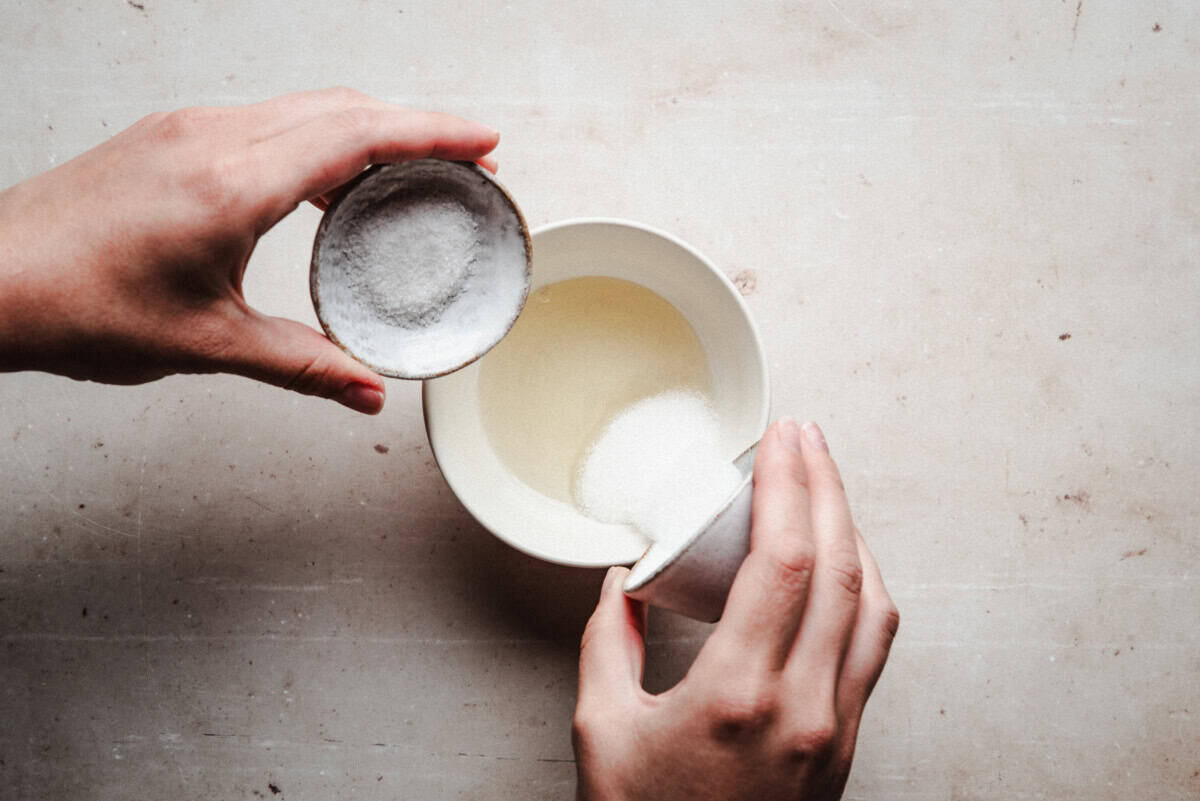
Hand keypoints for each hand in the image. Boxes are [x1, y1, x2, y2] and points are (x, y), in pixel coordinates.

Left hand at [0, 88, 499, 412]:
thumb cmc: (77, 304)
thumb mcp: (208, 345)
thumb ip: (303, 365)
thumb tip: (366, 391)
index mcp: (232, 182)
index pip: (357, 136)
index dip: (432, 134)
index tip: (483, 142)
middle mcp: (212, 137)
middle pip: (343, 106)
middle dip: (416, 125)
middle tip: (468, 156)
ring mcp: (187, 127)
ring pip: (306, 104)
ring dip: (370, 126)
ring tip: (412, 165)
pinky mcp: (170, 134)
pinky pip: (268, 115)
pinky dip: (321, 133)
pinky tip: (331, 174)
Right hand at [573, 419, 898, 800]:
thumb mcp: (602, 731)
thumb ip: (609, 643)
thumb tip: (626, 580)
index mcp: (737, 696)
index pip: (787, 563)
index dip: (790, 486)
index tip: (780, 438)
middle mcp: (802, 708)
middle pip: (842, 569)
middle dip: (827, 486)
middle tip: (805, 438)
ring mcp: (833, 728)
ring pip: (873, 604)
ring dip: (853, 531)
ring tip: (824, 488)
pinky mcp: (844, 745)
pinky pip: (874, 646)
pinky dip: (866, 587)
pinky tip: (844, 564)